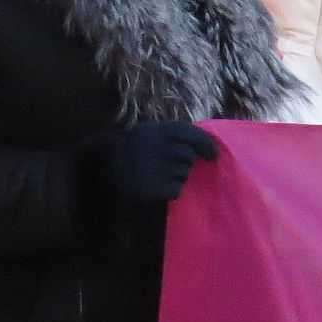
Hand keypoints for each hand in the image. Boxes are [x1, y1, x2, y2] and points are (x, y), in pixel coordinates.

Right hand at [107, 122, 221, 204]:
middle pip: (188, 156)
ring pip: (183, 173)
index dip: (204, 143)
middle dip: (186, 162)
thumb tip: (213, 149)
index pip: (186, 132)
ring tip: (160, 174)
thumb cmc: (140, 153)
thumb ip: (178, 136)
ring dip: (179, 176)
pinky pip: (176, 190)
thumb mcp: (153, 136)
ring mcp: (149, 167)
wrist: (107, 174)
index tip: (213, 155)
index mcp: (151, 130)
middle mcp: (150, 146)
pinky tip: (158, 187)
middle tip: (171, 165)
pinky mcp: (149, 188)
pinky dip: (172, 190)